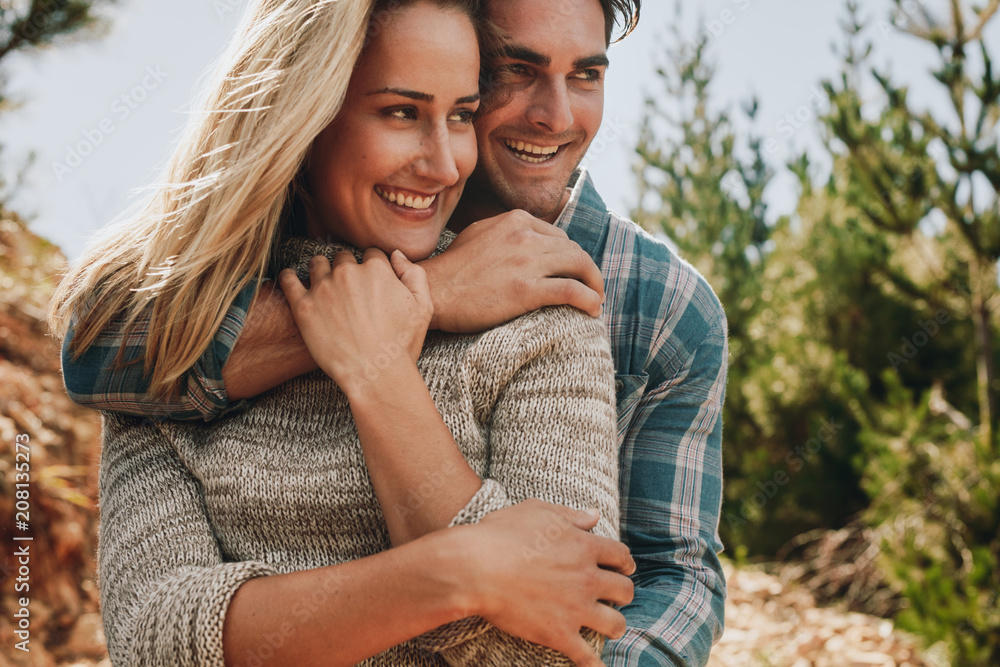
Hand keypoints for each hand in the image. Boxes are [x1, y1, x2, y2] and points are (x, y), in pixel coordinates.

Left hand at [278, 248, 432, 395]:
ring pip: (316, 264)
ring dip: (320, 271)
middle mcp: (348, 272)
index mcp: (377, 269)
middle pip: (343, 258)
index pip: (371, 255)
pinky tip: (291, 281)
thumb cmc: (401, 345)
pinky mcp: (303, 307)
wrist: (377, 375)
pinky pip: (288, 280)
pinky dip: (289, 277)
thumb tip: (396, 255)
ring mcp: (323, 288)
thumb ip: (414, 274)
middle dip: (346, 270)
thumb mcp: (423, 307)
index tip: (368, 283)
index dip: (371, 268)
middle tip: (347, 290)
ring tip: (322, 286)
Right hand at [422, 210, 604, 332]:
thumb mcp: (480, 234)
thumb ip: (507, 232)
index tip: (573, 272)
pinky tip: (593, 309)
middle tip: (591, 287)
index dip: (571, 256)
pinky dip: (589, 299)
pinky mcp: (527, 289)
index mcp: (516, 220)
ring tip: (596, 299)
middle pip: (573, 250)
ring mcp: (527, 261)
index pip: (558, 236)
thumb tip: (527, 237)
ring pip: (579, 266)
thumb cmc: (452, 269)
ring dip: (594, 284)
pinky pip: (571, 290)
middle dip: (587, 270)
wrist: (433, 291)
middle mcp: (525, 236)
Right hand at [462, 500, 634, 665]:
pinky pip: (587, 656)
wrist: (475, 568)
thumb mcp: (537, 511)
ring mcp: (575, 608)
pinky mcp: (559, 634)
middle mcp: (587, 578)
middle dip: (622, 594)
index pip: (621, 556)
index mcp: (584, 547)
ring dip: (615, 625)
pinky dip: (595, 665)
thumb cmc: (501, 534)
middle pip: (625, 591)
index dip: (624, 563)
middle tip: (614, 597)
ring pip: (615, 624)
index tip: (622, 568)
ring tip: (608, 626)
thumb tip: (594, 515)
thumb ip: (569, 515)